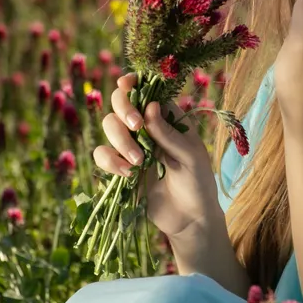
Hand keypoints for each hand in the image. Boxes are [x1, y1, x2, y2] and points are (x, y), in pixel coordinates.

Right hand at [91, 72, 223, 242]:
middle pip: (121, 103)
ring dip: (119, 140)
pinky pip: (103, 155)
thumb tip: (150, 106)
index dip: (133, 83)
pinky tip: (127, 174)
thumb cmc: (199, 183)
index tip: (126, 84)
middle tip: (135, 126)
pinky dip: (110, 161)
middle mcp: (146, 128)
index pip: (147, 91)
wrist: (190, 219)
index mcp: (168, 118)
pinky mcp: (120, 168)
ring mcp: (131, 146)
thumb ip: (169, 134)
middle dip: (124, 110)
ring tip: (138, 163)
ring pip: (109, 127)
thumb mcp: (191, 157)